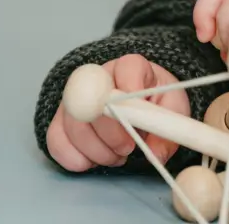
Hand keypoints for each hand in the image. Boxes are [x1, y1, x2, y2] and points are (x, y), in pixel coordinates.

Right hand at [46, 55, 188, 171]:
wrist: (138, 104)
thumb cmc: (156, 103)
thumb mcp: (172, 111)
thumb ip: (168, 129)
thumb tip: (156, 155)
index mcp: (131, 67)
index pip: (128, 67)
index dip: (131, 88)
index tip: (139, 114)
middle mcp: (99, 77)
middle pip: (94, 101)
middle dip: (111, 133)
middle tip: (127, 149)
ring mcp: (76, 97)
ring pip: (73, 123)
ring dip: (94, 149)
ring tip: (115, 158)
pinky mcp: (61, 119)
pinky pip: (56, 138)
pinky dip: (73, 157)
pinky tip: (92, 162)